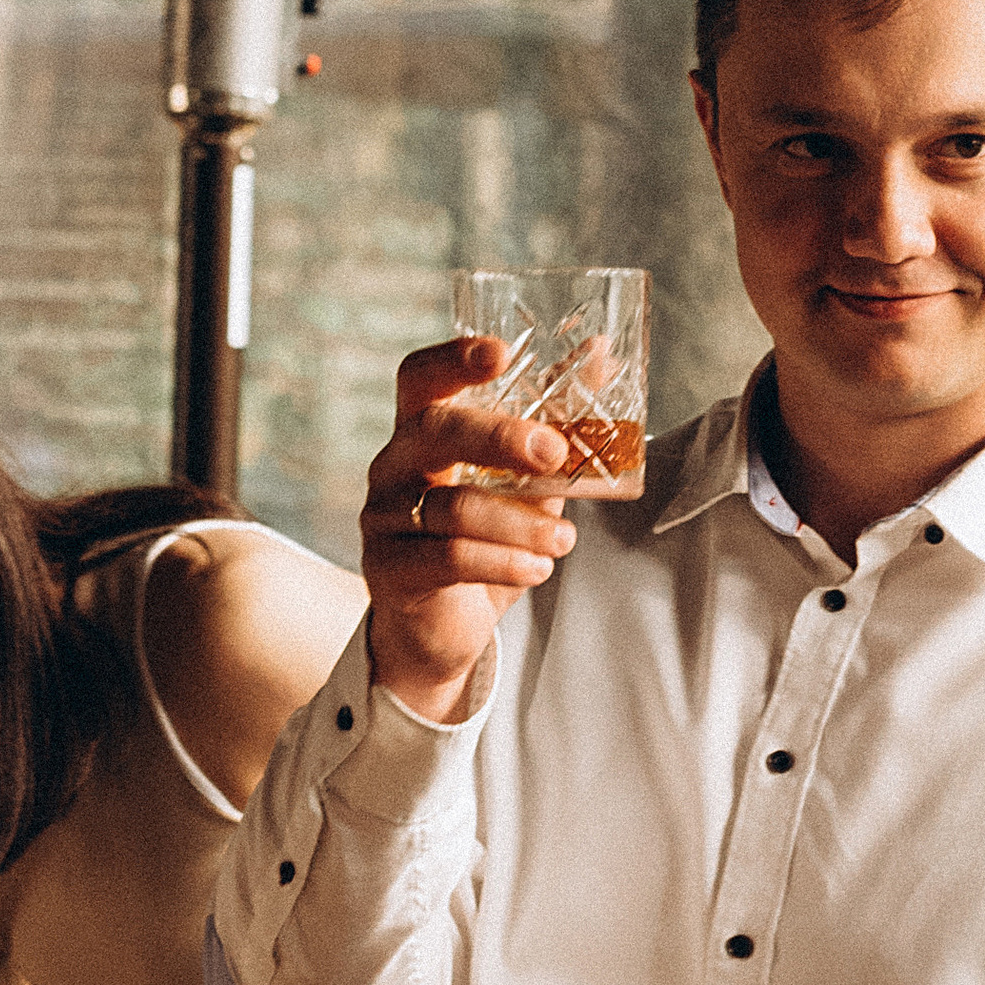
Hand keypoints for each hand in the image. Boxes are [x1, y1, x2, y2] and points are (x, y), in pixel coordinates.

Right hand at [360, 337, 577, 725]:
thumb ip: (554, 426)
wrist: (441, 630)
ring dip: (522, 522)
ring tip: (564, 540)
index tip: (502, 354)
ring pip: (453, 506)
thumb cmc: (483, 542)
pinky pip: (450, 558)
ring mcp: (383, 518)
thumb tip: (600, 356)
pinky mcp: (388, 570)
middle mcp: (393, 466)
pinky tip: (537, 569)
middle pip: (435, 430)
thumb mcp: (523, 481)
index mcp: (421, 432)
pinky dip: (505, 562)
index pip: (421, 378)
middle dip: (500, 437)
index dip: (454, 359)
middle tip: (555, 453)